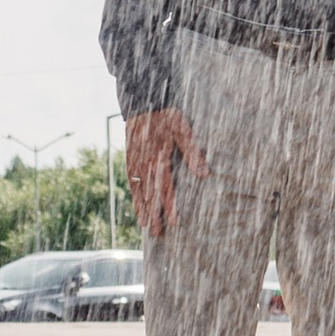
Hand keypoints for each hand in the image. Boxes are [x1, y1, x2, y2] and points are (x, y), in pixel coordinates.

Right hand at [126, 108, 206, 237]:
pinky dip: (135, 196)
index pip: (166, 187)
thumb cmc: (167, 115)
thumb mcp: (183, 129)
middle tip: (159, 234)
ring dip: (143, 209)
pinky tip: (138, 208)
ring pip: (140, 191)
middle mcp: (146, 163)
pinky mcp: (130, 159)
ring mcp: (136, 162)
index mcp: (160, 156)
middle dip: (155, 214)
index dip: (169, 205)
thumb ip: (192, 151)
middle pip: (151, 193)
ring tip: (147, 227)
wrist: (143, 101)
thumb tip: (204, 174)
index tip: (174, 223)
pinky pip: (132, 182)